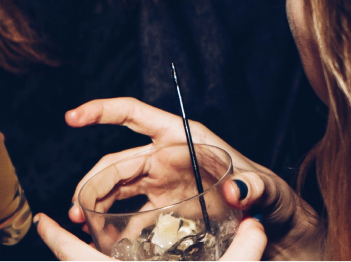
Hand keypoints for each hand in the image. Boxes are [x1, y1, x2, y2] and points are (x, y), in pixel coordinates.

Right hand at [65, 98, 325, 260]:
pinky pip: (130, 214)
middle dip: (92, 182)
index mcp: (182, 138)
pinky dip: (113, 225)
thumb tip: (236, 190)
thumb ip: (253, 187)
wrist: (277, 232)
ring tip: (82, 224)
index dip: (101, 111)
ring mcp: (162, 183)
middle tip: (78, 209)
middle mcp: (167, 157)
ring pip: (116, 187)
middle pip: (117, 161)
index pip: (133, 115)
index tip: (73, 117)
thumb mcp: (268, 189)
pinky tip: (103, 240)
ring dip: (95, 203)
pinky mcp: (164, 209)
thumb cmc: (275, 199)